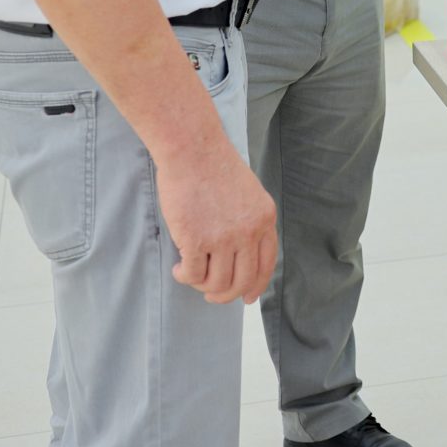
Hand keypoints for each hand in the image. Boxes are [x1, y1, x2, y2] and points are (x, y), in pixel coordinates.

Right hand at [155, 139, 278, 303]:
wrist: (192, 148)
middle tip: (211, 294)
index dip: (257, 286)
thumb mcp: (248, 192)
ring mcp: (224, 237)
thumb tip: (240, 254)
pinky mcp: (196, 239)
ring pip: (217, 283)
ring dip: (202, 285)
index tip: (247, 298)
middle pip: (242, 281)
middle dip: (225, 295)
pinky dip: (185, 277)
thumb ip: (249, 220)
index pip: (267, 265)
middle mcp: (249, 231)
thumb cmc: (213, 166)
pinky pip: (193, 274)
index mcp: (265, 218)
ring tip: (190, 274)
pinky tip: (179, 268)